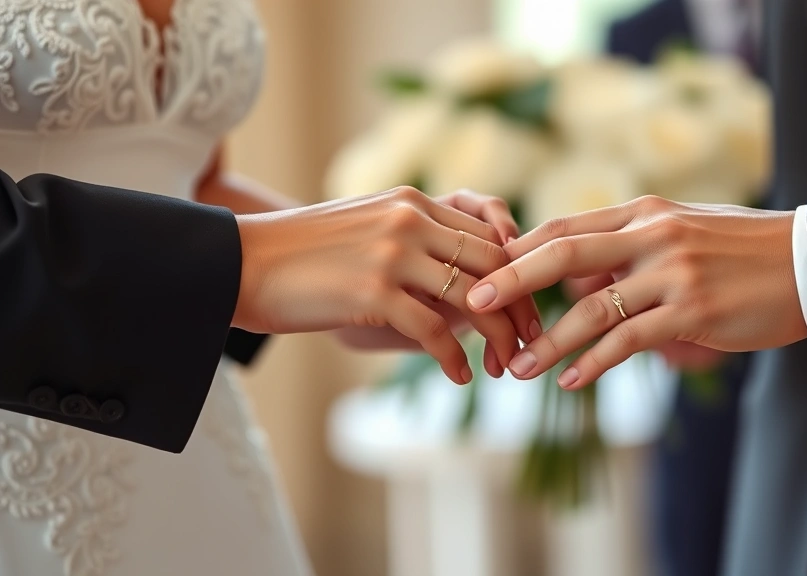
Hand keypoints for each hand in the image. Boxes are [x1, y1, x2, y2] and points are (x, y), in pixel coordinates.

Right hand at [232, 186, 539, 383]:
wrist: (239, 263)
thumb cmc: (303, 256)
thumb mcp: (368, 229)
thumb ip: (416, 242)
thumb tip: (464, 281)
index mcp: (412, 201)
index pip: (489, 234)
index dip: (519, 273)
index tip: (529, 308)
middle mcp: (409, 219)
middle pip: (494, 263)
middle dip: (521, 307)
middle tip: (531, 343)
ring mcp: (392, 253)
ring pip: (474, 297)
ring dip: (498, 339)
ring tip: (504, 369)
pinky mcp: (373, 290)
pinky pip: (435, 330)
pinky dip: (454, 358)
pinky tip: (460, 376)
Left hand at [465, 196, 806, 388]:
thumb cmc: (742, 250)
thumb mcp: (682, 231)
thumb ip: (628, 248)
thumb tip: (579, 282)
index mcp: (644, 212)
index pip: (565, 226)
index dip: (520, 249)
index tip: (484, 271)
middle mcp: (651, 235)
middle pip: (563, 253)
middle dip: (512, 280)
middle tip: (474, 305)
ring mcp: (671, 273)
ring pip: (591, 308)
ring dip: (549, 342)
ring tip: (518, 368)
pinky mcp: (692, 311)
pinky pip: (628, 340)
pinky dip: (595, 363)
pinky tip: (572, 381)